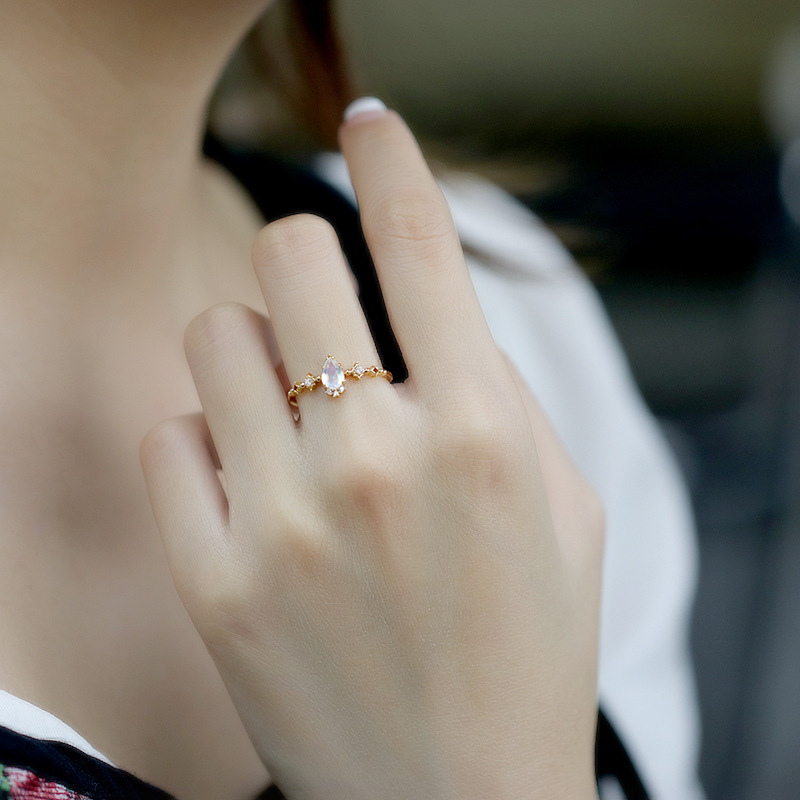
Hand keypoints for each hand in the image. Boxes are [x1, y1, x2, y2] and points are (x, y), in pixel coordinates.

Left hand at [141, 105, 602, 799]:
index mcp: (479, 434)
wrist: (463, 797)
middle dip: (307, 261)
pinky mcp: (211, 581)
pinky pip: (167, 436)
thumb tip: (430, 308)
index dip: (393, 159)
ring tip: (294, 418)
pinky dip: (205, 441)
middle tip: (327, 309)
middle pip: (291, 257)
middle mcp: (375, 460)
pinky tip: (250, 487)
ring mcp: (281, 521)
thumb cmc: (528, 645)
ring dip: (256, 354)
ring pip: (214, 335)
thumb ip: (500, 390)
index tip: (372, 123)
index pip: (420, 241)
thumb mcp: (563, 505)